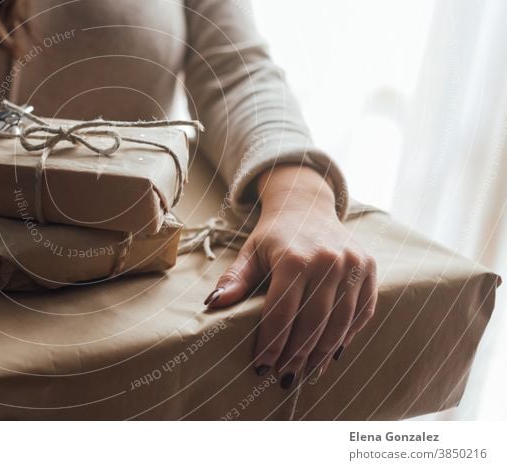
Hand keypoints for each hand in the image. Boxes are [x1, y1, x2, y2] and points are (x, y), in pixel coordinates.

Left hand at [204, 165, 376, 387]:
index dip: (271, 343)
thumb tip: (212, 304)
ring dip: (322, 353)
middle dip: (296, 355)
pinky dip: (348, 335)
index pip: (282, 313)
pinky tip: (331, 353)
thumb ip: (234, 279)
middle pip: (312, 322)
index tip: (261, 366)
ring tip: (306, 372)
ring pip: (340, 322)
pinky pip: (362, 311)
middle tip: (284, 377)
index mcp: (294, 258)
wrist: (307, 204)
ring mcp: (352, 264)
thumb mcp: (250, 252)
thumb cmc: (274, 235)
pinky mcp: (369, 267)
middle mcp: (327, 260)